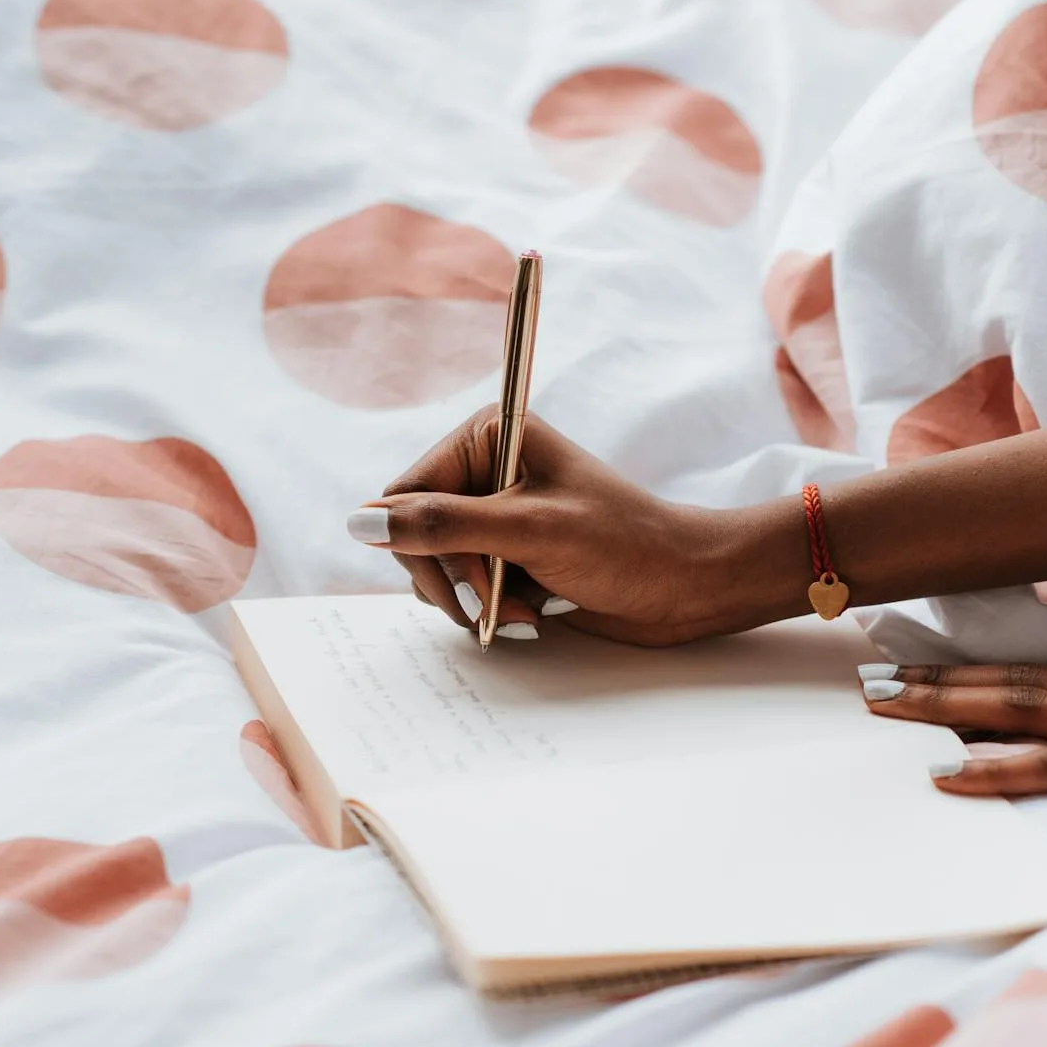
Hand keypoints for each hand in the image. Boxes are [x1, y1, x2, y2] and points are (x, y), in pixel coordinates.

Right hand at [350, 407, 799, 645]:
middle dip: (452, 580)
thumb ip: (441, 526)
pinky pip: (465, 583)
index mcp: (490, 434)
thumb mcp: (528, 532)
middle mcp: (487, 466)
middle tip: (492, 608)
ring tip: (521, 609)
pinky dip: (489, 606)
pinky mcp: (510, 550)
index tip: (466, 586)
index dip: (421, 547)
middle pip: (414, 534)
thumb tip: (358, 523)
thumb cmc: (624, 546)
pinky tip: (529, 612)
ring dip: (472, 598)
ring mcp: (497, 511)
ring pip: (435, 565)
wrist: (687, 586)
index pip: (405, 495)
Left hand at [859, 644, 1046, 809]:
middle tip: (866, 679)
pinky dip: (993, 770)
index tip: (914, 667)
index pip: (1028, 676)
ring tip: (881, 707)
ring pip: (1010, 710)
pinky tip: (947, 774)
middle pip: (1001, 684)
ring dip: (940, 709)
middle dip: (930, 684)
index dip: (968, 672)